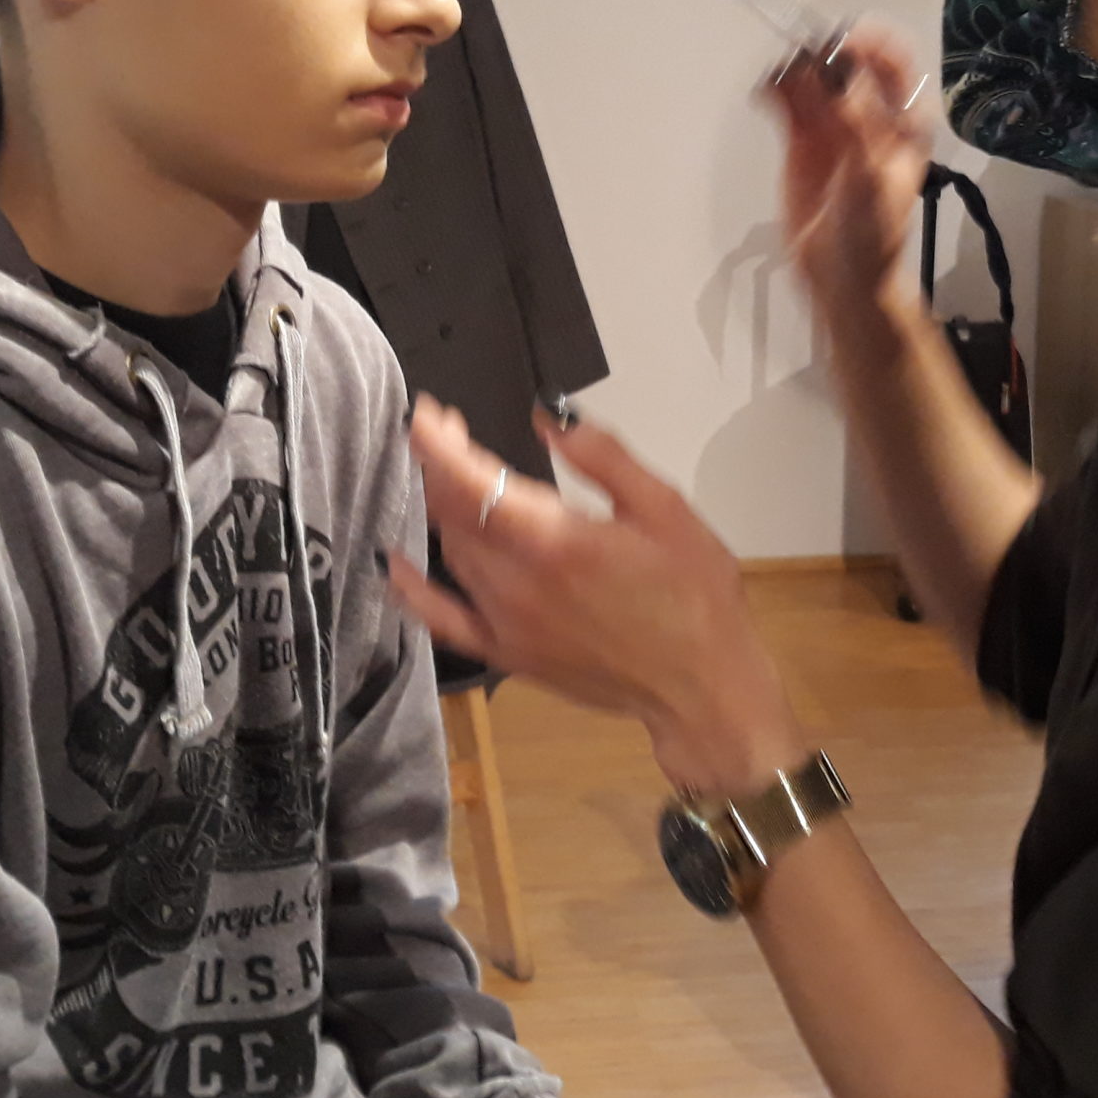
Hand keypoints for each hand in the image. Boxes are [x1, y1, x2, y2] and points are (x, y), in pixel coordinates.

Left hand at [393, 396, 807, 796]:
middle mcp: (517, 583)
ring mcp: (506, 624)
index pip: (473, 482)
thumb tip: (547, 417)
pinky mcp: (507, 655)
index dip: (439, 444)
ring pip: (453, 553)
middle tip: (444, 429)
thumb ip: (602, 458)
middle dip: (440, 465)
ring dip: (444, 509)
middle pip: (454, 513)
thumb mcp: (665, 509)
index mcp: (556, 541)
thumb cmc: (694, 592)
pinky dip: (414, 588)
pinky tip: (396, 563)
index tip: (425, 412)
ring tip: (453, 477)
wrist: (701, 686)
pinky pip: (443, 618)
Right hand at [768, 28, 932, 328]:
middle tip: (804, 60)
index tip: (845, 44)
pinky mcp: (801, 136)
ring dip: (794, 67)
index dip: (871, 43)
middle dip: (824, 51)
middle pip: (846, 59)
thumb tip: (841, 76)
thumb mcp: (872, 176)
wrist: (844, 274)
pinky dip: (773, 87)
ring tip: (780, 80)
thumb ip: (858, 125)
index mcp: (904, 117)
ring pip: (812, 74)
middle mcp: (870, 111)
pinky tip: (765, 93)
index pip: (893, 60)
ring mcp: (833, 121)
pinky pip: (786, 97)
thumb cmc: (874, 231)